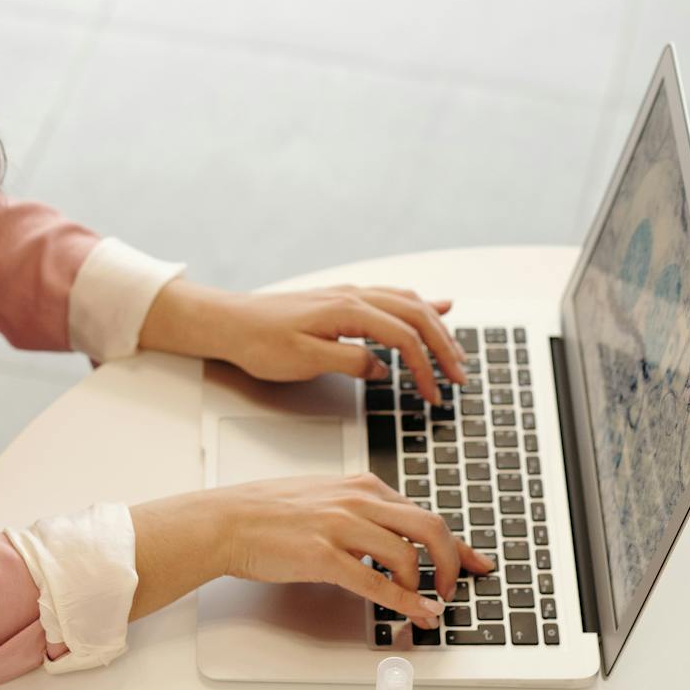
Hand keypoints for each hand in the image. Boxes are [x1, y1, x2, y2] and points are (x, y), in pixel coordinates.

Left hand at [137, 280, 467, 394]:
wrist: (228, 321)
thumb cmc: (259, 342)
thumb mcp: (303, 360)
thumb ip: (348, 361)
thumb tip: (381, 368)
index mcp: (347, 311)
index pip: (403, 337)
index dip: (425, 368)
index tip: (435, 394)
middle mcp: (354, 296)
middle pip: (416, 316)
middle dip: (444, 348)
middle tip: (461, 379)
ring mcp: (351, 295)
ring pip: (409, 304)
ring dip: (437, 328)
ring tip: (456, 355)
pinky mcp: (344, 300)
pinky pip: (394, 297)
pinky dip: (421, 305)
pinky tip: (439, 306)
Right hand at [214, 473, 494, 627]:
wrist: (226, 520)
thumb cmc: (267, 513)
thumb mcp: (323, 497)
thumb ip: (359, 511)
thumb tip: (391, 537)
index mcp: (361, 486)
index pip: (423, 513)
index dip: (456, 543)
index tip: (477, 561)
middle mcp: (357, 500)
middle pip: (430, 527)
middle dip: (452, 562)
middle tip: (454, 587)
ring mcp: (341, 526)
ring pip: (408, 556)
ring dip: (425, 586)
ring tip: (426, 604)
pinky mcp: (324, 556)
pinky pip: (377, 583)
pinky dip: (405, 602)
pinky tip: (417, 614)